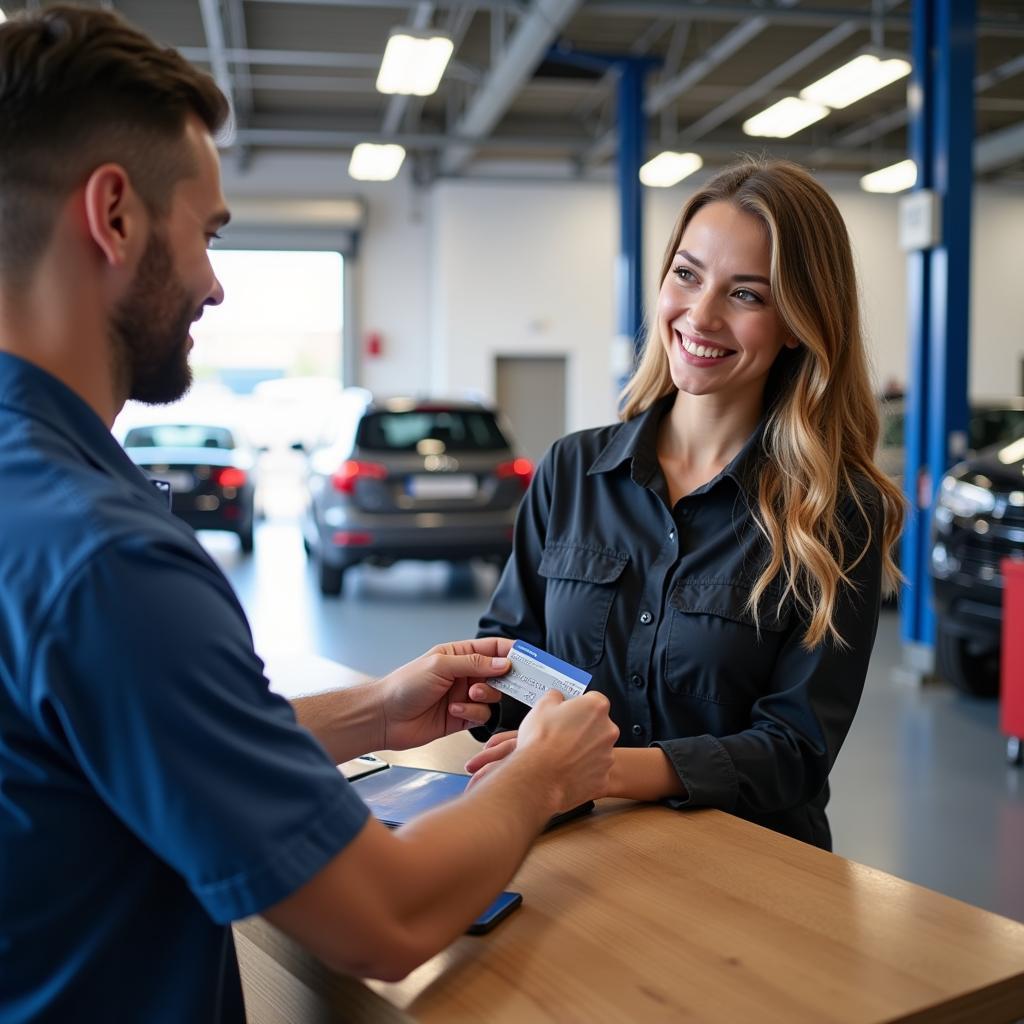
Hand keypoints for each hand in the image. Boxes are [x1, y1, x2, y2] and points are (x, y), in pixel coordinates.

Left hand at [379, 638, 512, 749]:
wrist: (385, 716)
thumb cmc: (405, 685)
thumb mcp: (441, 665)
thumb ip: (475, 663)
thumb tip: (505, 661)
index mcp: (458, 654)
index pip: (493, 648)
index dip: (512, 652)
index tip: (528, 658)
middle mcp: (463, 674)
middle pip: (498, 673)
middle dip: (502, 678)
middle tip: (506, 681)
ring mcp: (463, 696)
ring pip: (492, 696)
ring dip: (483, 696)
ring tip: (468, 696)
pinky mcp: (461, 718)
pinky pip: (481, 715)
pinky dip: (472, 713)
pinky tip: (455, 712)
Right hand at [469, 691, 618, 813]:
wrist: (538, 777)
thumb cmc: (540, 740)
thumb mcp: (541, 706)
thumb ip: (555, 697)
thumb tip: (557, 697)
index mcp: (596, 707)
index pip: (594, 701)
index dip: (579, 707)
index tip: (568, 714)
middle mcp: (608, 730)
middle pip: (599, 726)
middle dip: (584, 729)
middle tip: (563, 736)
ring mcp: (608, 756)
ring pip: (597, 750)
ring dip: (584, 751)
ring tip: (562, 756)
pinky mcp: (603, 779)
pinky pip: (594, 772)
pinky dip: (583, 772)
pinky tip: (567, 772)